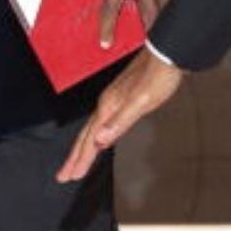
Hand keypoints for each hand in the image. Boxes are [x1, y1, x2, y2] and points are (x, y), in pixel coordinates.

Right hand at [56, 48, 183, 181]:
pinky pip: (102, 122)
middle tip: (63, 175)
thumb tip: (99, 140)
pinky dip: (96, 134)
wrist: (168, 54)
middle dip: (74, 157)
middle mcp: (107, 103)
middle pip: (86, 136)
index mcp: (109, 106)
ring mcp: (114, 100)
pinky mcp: (123, 98)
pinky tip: (100, 137)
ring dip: (83, 147)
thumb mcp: (142, 101)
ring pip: (92, 129)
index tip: (70, 176)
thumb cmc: (158, 76)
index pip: (90, 139)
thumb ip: (120, 121)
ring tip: (75, 162)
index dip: (81, 159)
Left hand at [99, 0, 194, 47]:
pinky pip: (183, 2)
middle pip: (146, 20)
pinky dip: (188, 12)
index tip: (106, 43)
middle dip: (151, 38)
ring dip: (170, 31)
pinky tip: (194, 22)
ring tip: (177, 46)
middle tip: (154, 52)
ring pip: (166, 16)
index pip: (110, 8)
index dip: (107, 28)